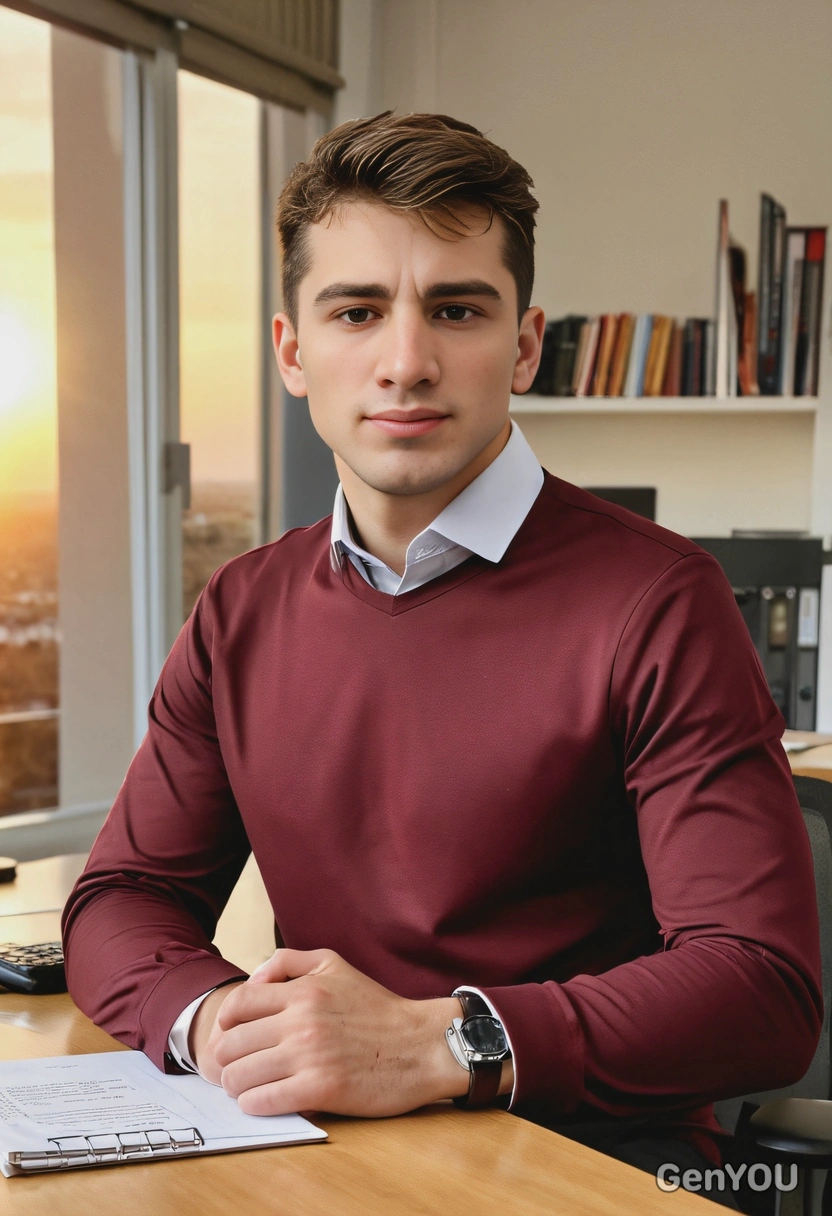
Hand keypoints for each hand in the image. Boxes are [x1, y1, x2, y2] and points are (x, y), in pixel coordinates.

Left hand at [194, 948, 468, 1116]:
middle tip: (235, 1068)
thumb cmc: (378, 1008)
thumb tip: (252, 978)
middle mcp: (302, 1021)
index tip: (228, 1037)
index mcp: (304, 990)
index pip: (238, 1005)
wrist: (422, 1045)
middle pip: (232, 1044)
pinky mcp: (321, 1090)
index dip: (225, 1024)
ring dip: (236, 1086)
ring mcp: (310, 1056)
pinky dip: (254, 1104)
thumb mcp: (335, 965)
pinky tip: (264, 1101)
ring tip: (248, 1087)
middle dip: (226, 1060)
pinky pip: (263, 1101)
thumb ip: (289, 962)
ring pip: (241, 1076)